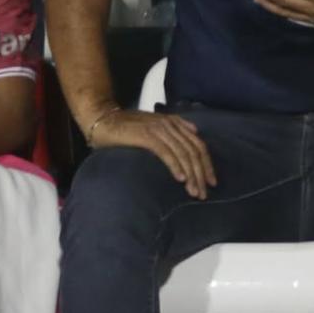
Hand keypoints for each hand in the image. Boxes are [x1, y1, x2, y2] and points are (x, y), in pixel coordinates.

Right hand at [88, 107, 217, 199]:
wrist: (102, 119)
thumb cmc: (124, 127)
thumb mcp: (152, 127)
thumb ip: (171, 131)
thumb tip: (192, 133)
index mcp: (173, 123)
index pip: (198, 145)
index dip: (207, 164)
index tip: (212, 182)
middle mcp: (169, 125)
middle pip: (194, 151)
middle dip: (201, 174)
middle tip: (203, 193)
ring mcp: (158, 129)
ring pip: (183, 154)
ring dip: (191, 175)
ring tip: (193, 192)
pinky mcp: (147, 135)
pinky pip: (166, 152)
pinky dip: (175, 166)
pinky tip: (180, 179)